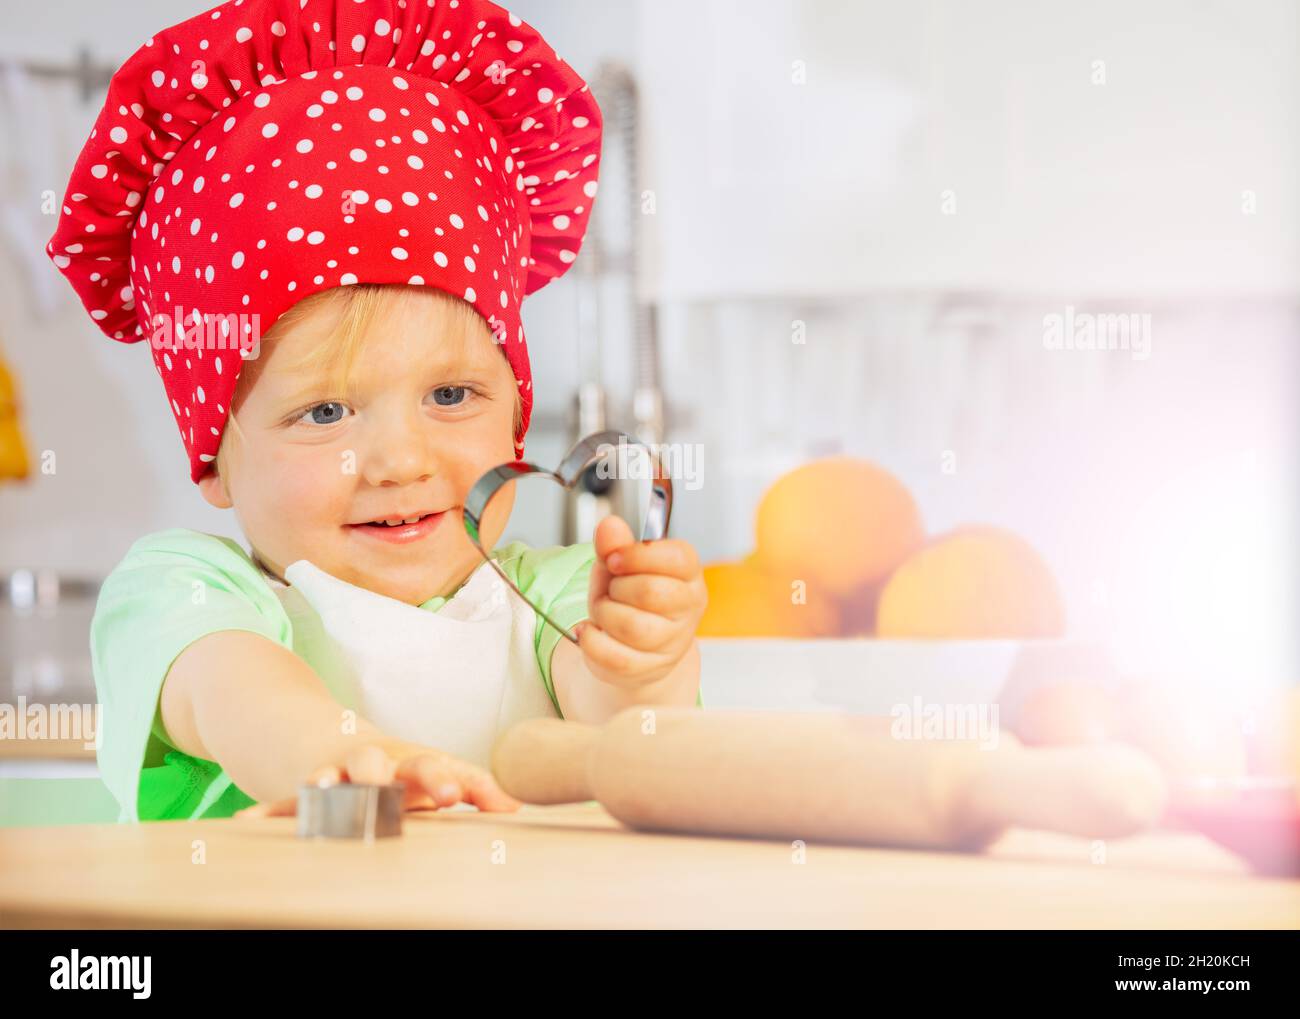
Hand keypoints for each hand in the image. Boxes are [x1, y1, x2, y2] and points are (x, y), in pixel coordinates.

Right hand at [233, 739, 521, 817]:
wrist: (333, 739)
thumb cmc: (400, 769)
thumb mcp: (435, 776)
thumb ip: (474, 789)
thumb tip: (518, 811)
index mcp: (413, 762)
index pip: (439, 768)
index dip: (452, 782)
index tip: (460, 799)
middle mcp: (377, 763)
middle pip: (388, 765)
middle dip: (394, 777)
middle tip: (398, 790)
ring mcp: (340, 773)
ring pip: (336, 774)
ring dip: (331, 780)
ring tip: (323, 787)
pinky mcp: (308, 788)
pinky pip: (286, 801)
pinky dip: (270, 811)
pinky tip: (250, 822)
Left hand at [578, 515, 706, 689]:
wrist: (634, 646)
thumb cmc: (630, 598)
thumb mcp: (619, 564)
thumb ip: (615, 544)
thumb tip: (609, 526)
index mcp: (688, 574)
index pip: (677, 558)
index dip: (638, 555)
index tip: (614, 559)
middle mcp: (688, 608)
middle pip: (650, 592)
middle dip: (616, 588)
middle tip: (610, 590)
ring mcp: (673, 643)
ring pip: (633, 626)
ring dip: (604, 615)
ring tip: (603, 611)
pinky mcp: (650, 670)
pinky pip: (615, 657)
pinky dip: (592, 642)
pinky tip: (590, 632)